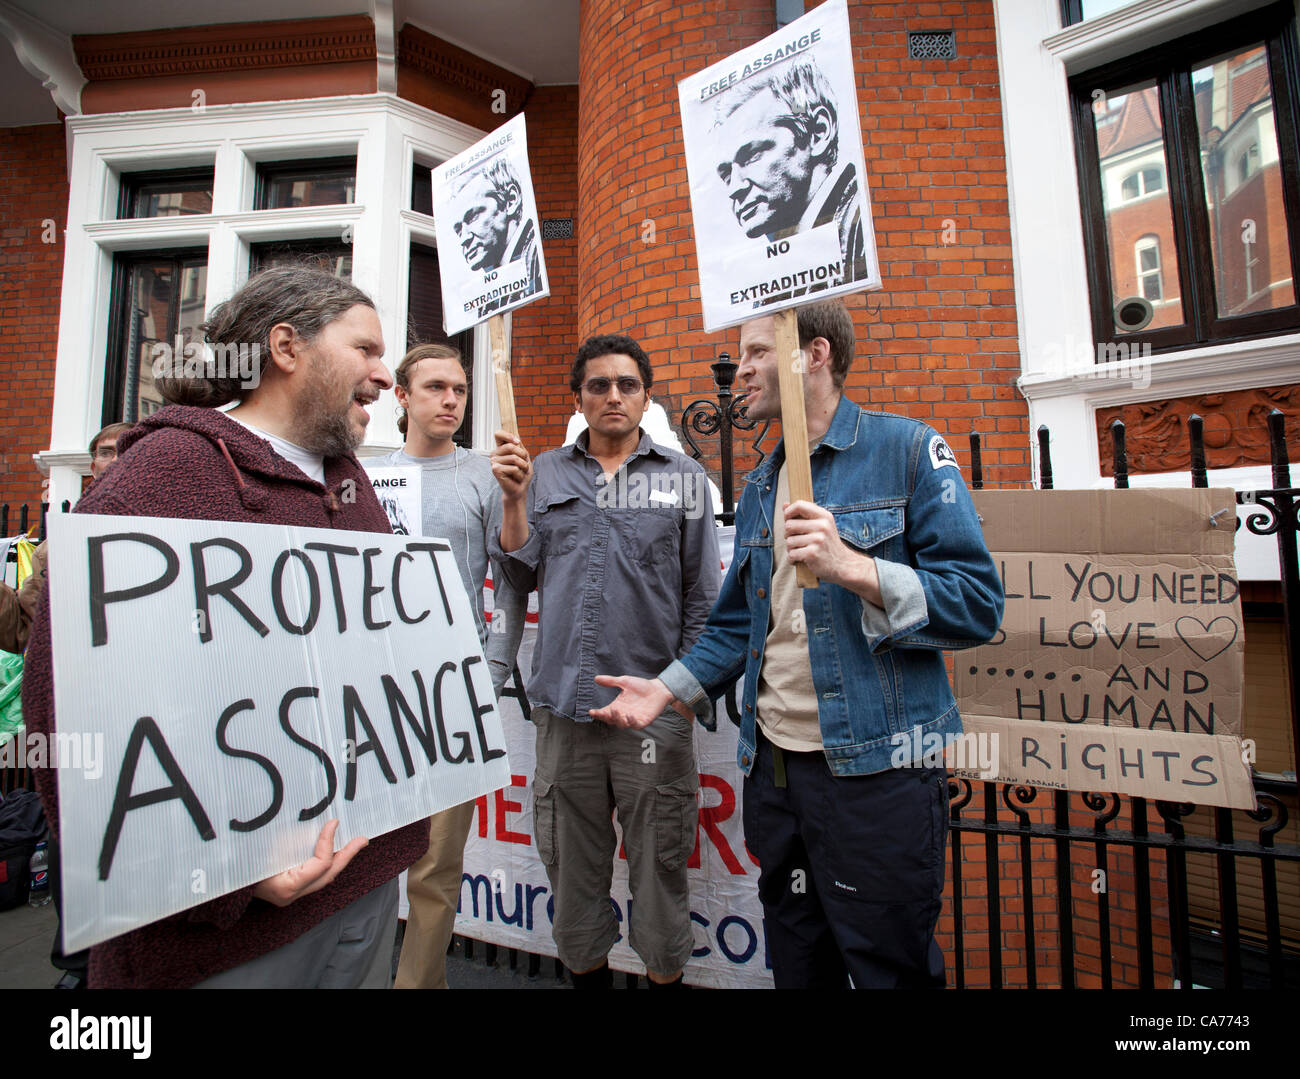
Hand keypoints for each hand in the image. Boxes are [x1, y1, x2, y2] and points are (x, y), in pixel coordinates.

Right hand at [251, 819, 367, 907]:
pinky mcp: (290, 891)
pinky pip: (315, 877)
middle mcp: (292, 896)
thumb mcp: (264, 847)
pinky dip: (326, 862)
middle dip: (348, 855)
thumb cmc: (240, 863)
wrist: (220, 882)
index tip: (334, 822)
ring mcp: (292, 896)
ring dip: (340, 859)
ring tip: (354, 844)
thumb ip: (293, 839)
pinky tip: (334, 850)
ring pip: (324, 878)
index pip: (320, 865)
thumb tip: (323, 822)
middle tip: (363, 839)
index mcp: (286, 888)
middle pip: (328, 875)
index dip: (329, 843)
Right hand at [491, 430, 532, 501]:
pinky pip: (514, 468)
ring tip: (521, 472)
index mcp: (501, 448)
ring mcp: (494, 462)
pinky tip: (517, 478)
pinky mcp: (495, 470)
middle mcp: (495, 454)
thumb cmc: (522, 473)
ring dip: (523, 466)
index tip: (517, 442)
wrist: (520, 489)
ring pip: (514, 458)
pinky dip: (520, 474)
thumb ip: (519, 446)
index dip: (508, 435)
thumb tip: (516, 437)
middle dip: (523, 455)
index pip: (498, 434)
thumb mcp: (524, 457)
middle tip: (524, 464)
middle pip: (511, 446)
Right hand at [589, 675, 683, 729]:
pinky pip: (636, 725)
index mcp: (618, 706)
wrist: (658, 688)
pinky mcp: (643, 721)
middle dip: (607, 717)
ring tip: (616, 711)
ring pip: (622, 724)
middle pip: (612, 720)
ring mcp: (633, 719)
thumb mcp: (624, 681)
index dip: (598, 714)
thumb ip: (611, 681)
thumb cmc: (641, 686)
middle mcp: (624, 714)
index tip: (591, 711)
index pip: (605, 712)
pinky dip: (632, 722)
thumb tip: (596, 678)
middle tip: (605, 711)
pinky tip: (629, 715)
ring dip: (618, 719)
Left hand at [783, 500, 880, 603]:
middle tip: (797, 541)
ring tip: (801, 551)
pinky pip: (791, 554)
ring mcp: (818, 540)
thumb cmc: (828, 544)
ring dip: (791, 549)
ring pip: (789, 541)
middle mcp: (822, 526)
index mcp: (824, 516)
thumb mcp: (821, 525)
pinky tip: (801, 560)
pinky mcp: (813, 554)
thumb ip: (803, 515)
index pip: (799, 505)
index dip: (788, 512)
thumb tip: (785, 505)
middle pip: (789, 525)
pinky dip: (792, 559)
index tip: (788, 520)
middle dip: (788, 535)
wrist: (843, 565)